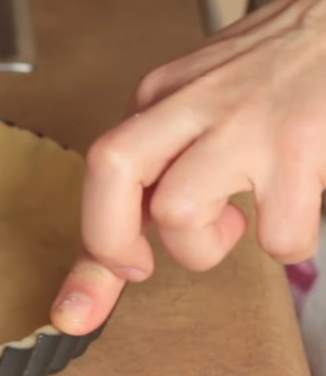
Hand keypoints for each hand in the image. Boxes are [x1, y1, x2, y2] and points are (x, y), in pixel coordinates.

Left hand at [50, 0, 325, 335]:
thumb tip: (136, 230)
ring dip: (203, 245)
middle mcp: (192, 102)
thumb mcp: (211, 91)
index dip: (90, 245)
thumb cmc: (287, 65)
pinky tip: (296, 212)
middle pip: (112, 169)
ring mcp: (244, 123)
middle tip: (140, 267)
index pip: (104, 165)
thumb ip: (171, 147)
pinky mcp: (299, 144)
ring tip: (237, 222)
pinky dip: (285, 243)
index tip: (76, 310)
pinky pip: (274, 233)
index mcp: (164, 93)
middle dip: (108, 240)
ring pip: (177, 210)